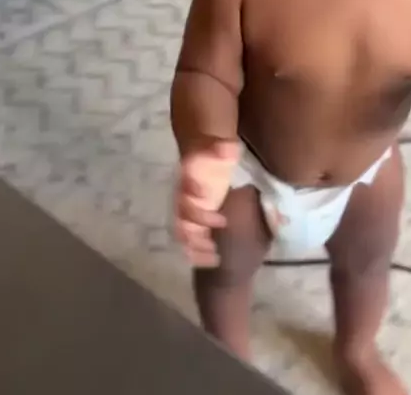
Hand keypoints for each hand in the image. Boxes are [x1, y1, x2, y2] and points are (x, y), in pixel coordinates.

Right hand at [174, 138, 239, 267]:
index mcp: (187, 180)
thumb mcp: (218, 147)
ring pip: (184, 234)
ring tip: (215, 257)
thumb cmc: (212, 155)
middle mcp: (183, 198)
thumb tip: (228, 148)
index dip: (192, 196)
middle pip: (182, 217)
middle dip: (196, 228)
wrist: (203, 159)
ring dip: (196, 248)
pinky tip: (213, 262)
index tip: (206, 199)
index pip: (185, 191)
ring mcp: (187, 213)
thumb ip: (221, 148)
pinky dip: (198, 255)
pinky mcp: (195, 224)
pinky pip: (190, 243)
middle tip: (217, 233)